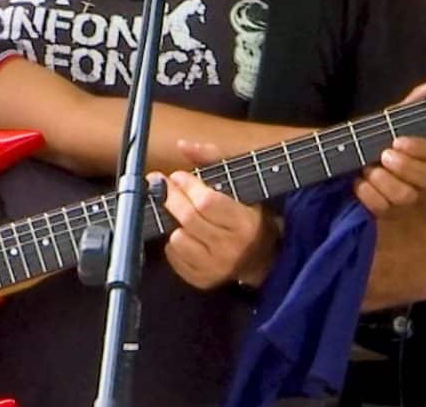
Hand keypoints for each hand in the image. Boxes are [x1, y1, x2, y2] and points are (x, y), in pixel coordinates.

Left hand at [158, 141, 277, 289]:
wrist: (261, 258)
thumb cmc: (248, 214)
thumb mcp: (239, 182)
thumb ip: (212, 158)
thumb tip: (183, 145)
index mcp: (245, 223)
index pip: (207, 202)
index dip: (188, 186)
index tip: (179, 176)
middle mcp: (231, 248)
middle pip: (189, 219)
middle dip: (171, 197)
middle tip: (163, 185)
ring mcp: (215, 267)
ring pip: (178, 239)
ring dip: (174, 222)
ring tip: (180, 214)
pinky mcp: (202, 280)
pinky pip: (174, 257)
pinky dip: (174, 242)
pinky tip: (185, 233)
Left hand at [355, 74, 425, 214]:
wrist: (340, 154)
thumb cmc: (374, 136)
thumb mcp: (391, 117)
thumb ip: (417, 101)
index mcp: (425, 155)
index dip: (423, 149)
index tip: (399, 141)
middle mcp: (420, 179)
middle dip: (405, 168)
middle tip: (383, 155)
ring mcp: (404, 197)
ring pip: (406, 197)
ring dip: (385, 181)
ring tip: (366, 168)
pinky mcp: (384, 211)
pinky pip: (383, 210)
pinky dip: (368, 196)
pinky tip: (357, 183)